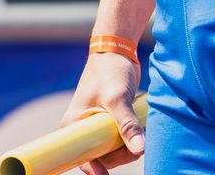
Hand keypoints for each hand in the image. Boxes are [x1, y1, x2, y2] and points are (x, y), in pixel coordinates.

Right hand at [60, 50, 144, 174]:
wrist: (118, 51)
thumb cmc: (110, 70)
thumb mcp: (117, 98)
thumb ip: (128, 125)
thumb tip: (139, 150)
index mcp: (73, 125)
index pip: (82, 157)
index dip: (95, 168)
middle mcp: (83, 129)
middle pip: (102, 157)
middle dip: (121, 153)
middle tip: (137, 140)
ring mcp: (97, 127)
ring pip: (114, 150)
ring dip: (130, 144)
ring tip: (139, 126)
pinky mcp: (110, 123)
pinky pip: (121, 140)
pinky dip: (132, 137)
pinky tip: (140, 125)